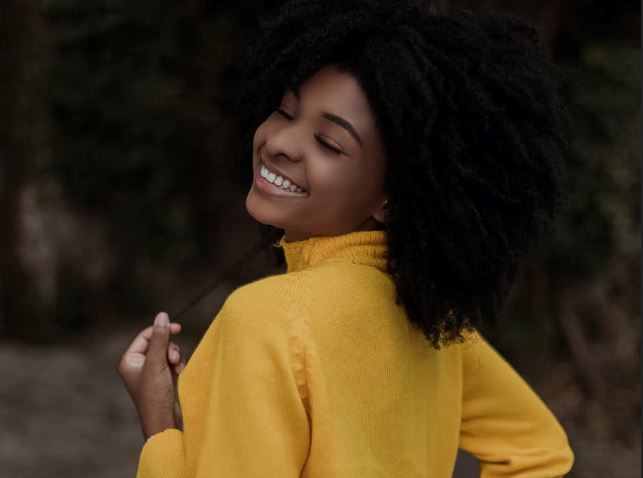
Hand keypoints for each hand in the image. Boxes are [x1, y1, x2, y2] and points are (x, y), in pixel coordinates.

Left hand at [118, 312, 185, 439]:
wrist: (164, 420)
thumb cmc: (154, 394)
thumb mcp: (157, 363)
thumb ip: (161, 338)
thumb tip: (162, 315)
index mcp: (130, 360)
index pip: (146, 336)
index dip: (161, 330)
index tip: (177, 328)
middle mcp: (139, 365)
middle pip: (158, 342)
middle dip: (169, 348)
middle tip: (172, 359)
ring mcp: (151, 372)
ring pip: (167, 351)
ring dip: (174, 356)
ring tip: (175, 368)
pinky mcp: (163, 378)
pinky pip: (173, 361)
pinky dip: (178, 364)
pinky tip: (179, 373)